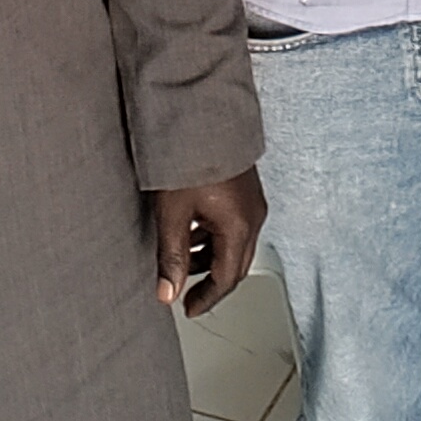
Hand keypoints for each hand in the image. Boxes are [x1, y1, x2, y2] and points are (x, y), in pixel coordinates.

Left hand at [149, 167, 267, 314]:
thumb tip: (168, 292)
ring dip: (209, 256)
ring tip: (182, 259)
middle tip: (185, 292)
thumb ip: (171, 256)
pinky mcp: (243, 187)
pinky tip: (191, 228)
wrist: (203, 111)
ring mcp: (250, 200)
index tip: (188, 309)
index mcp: (239, 227)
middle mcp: (252, 216)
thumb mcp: (173, 212)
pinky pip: (232, 222)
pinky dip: (212, 235)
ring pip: (233, 242)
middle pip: (235, 263)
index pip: (226, 278)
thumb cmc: (190, 155)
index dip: (207, 298)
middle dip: (210, 281)